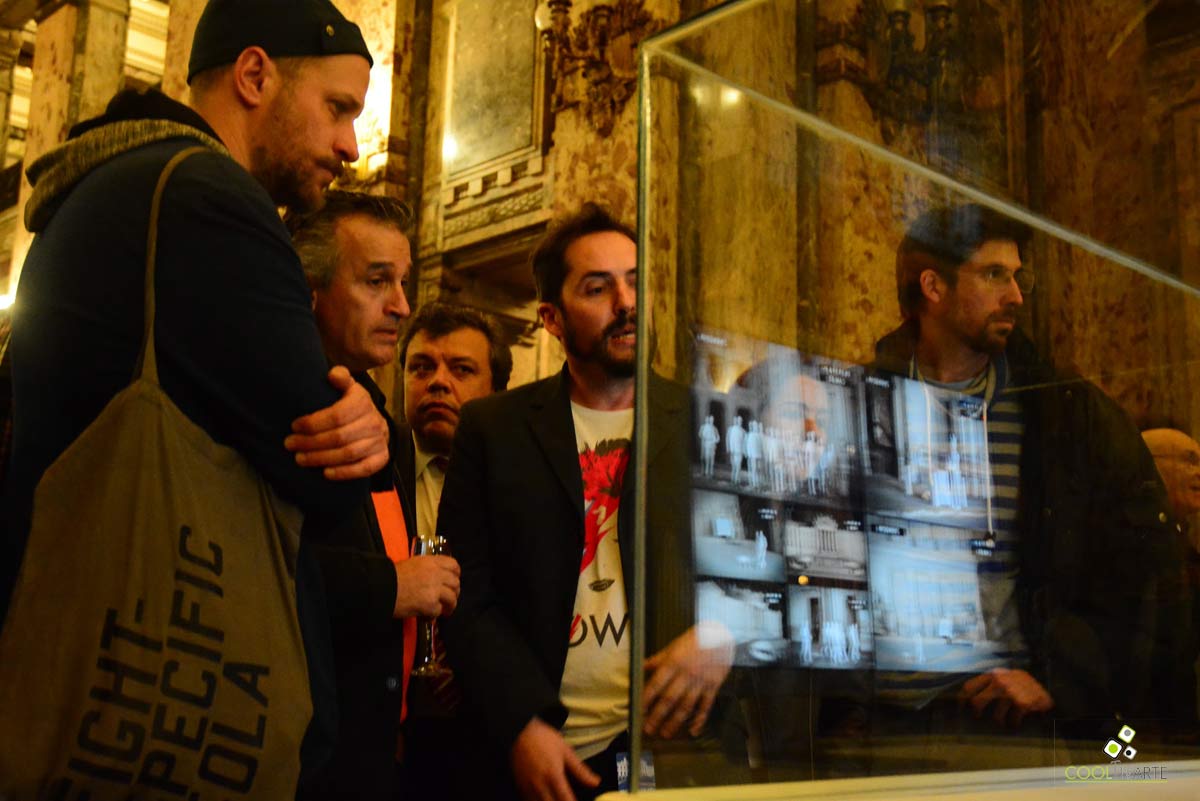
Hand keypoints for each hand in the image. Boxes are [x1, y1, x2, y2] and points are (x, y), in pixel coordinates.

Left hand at [285, 366, 388, 479]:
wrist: (376, 424)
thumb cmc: (353, 406)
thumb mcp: (348, 388)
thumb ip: (341, 378)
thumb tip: (333, 374)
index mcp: (363, 402)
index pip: (337, 415)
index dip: (313, 423)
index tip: (294, 426)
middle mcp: (373, 422)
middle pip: (340, 436)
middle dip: (311, 443)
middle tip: (290, 445)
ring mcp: (379, 441)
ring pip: (348, 453)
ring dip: (321, 458)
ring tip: (300, 459)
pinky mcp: (381, 458)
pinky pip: (364, 468)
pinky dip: (345, 473)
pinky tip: (326, 473)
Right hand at [393, 555, 460, 617]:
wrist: (382, 587)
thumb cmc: (391, 576)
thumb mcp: (412, 564)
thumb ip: (426, 569)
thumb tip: (433, 579)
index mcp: (431, 562)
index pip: (453, 565)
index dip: (456, 575)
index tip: (453, 581)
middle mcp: (436, 573)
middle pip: (455, 583)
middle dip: (454, 593)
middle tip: (449, 600)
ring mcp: (434, 589)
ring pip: (452, 598)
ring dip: (449, 606)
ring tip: (444, 612)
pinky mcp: (430, 604)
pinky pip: (438, 611)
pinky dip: (433, 616)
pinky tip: (426, 617)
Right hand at [510, 717, 597, 800]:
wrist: (519, 732)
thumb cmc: (545, 739)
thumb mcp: (566, 751)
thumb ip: (580, 770)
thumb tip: (596, 783)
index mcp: (554, 777)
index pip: (566, 800)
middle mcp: (539, 786)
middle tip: (568, 799)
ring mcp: (528, 788)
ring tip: (559, 798)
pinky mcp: (520, 788)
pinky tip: (547, 797)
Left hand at [642, 621, 733, 737]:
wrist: (721, 634)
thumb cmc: (694, 640)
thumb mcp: (673, 646)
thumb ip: (657, 659)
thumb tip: (640, 666)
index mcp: (673, 662)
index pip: (657, 684)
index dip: (647, 698)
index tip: (640, 710)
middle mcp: (686, 674)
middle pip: (670, 698)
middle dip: (658, 716)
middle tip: (649, 729)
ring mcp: (701, 682)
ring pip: (686, 705)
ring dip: (675, 721)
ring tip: (666, 734)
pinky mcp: (713, 686)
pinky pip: (706, 706)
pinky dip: (700, 719)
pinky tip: (693, 731)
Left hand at [958, 668, 1053, 726]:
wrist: (1049, 685)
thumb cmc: (1022, 683)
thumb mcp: (1005, 676)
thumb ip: (990, 682)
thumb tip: (970, 696)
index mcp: (992, 675)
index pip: (969, 686)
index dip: (961, 699)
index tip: (960, 708)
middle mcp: (999, 682)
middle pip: (977, 701)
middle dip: (976, 713)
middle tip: (978, 717)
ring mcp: (1010, 693)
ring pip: (995, 716)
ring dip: (999, 722)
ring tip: (1002, 722)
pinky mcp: (1022, 704)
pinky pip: (1012, 721)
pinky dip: (1013, 724)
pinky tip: (1015, 724)